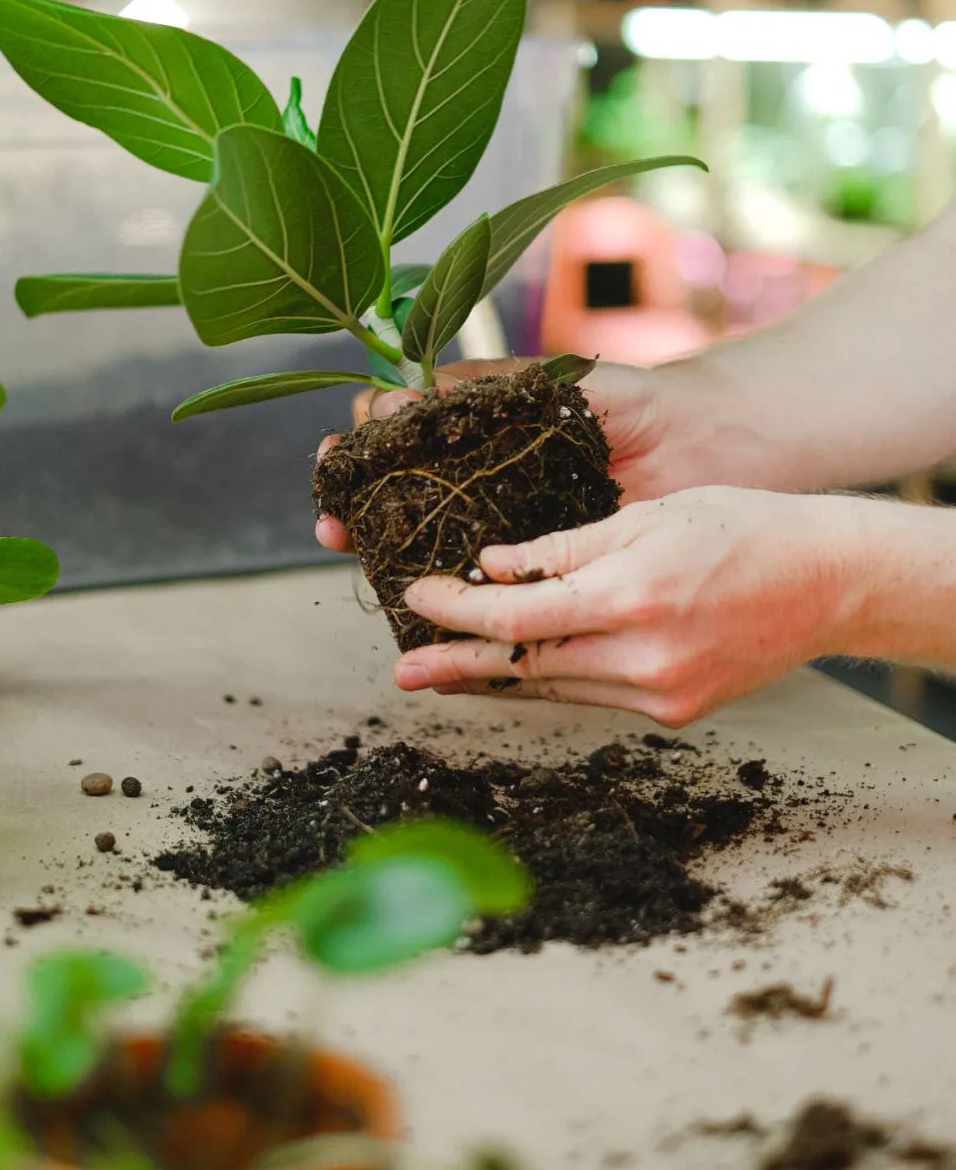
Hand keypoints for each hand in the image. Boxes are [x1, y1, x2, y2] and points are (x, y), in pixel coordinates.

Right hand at [314, 353, 751, 553]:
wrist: (708, 445)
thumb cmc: (638, 402)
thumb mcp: (557, 382)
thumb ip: (491, 382)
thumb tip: (413, 390)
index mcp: (478, 431)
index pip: (398, 436)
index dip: (360, 445)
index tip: (340, 451)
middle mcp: (481, 481)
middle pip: (394, 495)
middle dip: (350, 503)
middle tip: (331, 514)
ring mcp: (506, 527)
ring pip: (425, 543)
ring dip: (376, 548)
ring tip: (347, 545)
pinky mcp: (542, 569)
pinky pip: (484, 587)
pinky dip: (444, 596)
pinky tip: (409, 597)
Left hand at [392, 487, 863, 725]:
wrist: (826, 581)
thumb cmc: (740, 527)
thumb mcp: (647, 516)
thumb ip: (565, 547)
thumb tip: (493, 566)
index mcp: (631, 598)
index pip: (518, 616)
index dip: (458, 612)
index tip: (417, 596)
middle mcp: (643, 659)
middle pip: (526, 666)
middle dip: (459, 666)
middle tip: (403, 670)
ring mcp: (661, 695)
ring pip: (556, 687)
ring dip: (497, 678)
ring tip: (444, 671)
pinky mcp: (675, 712)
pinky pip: (592, 694)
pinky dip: (551, 679)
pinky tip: (518, 669)